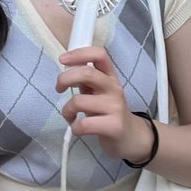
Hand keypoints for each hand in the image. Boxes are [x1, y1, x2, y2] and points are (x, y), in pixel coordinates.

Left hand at [55, 46, 153, 163]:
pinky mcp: (114, 127)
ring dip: (66, 109)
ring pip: (79, 101)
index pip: (99, 54)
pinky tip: (77, 127)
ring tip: (70, 115)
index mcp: (109, 75)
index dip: (79, 53)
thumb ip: (84, 78)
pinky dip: (74, 127)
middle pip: (87, 73)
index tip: (62, 59)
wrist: (131, 137)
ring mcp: (115, 107)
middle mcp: (114, 87)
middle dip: (65, 78)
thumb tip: (65, 67)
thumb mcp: (97, 90)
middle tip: (59, 88)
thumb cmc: (107, 110)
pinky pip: (84, 124)